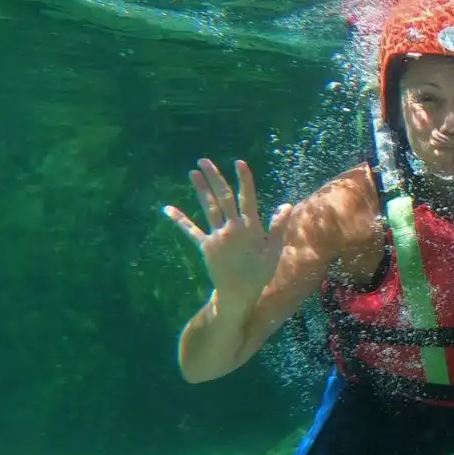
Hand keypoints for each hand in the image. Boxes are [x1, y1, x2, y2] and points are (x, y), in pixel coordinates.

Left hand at [164, 159, 295, 303]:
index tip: (239, 163)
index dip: (244, 180)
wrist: (237, 294)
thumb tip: (286, 205)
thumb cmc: (260, 273)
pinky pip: (191, 230)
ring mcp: (216, 236)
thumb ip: (278, 227)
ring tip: (192, 172)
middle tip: (204, 161)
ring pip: (207, 208)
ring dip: (200, 189)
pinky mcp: (205, 246)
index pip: (247, 198)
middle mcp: (231, 228)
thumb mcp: (274, 251)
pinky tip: (167, 209)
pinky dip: (179, 219)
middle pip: (222, 198)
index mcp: (250, 228)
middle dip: (214, 178)